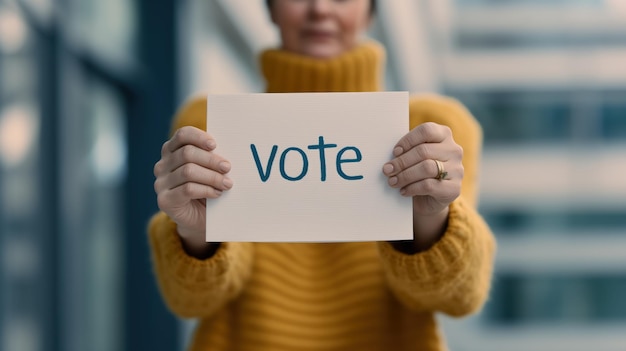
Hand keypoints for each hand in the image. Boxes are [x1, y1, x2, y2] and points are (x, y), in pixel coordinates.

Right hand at [153, 126, 232, 244]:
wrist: (199, 219)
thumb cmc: (207, 189)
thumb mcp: (209, 170)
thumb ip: (212, 158)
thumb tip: (226, 154)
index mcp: (172, 151)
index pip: (182, 135)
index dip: (199, 137)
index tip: (214, 145)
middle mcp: (162, 165)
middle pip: (187, 153)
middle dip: (211, 160)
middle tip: (228, 167)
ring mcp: (161, 183)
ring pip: (188, 172)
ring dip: (212, 177)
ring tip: (227, 183)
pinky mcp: (165, 200)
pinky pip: (187, 190)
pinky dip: (206, 190)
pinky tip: (217, 193)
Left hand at [383, 122, 462, 215]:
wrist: (430, 199)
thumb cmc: (419, 172)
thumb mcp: (414, 157)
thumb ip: (407, 151)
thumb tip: (390, 158)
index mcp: (444, 135)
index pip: (426, 131)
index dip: (408, 140)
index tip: (395, 152)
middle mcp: (454, 150)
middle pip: (424, 151)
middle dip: (401, 161)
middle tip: (387, 170)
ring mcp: (457, 170)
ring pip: (427, 168)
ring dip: (405, 175)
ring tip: (393, 181)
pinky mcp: (454, 188)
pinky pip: (429, 185)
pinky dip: (412, 188)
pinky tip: (403, 191)